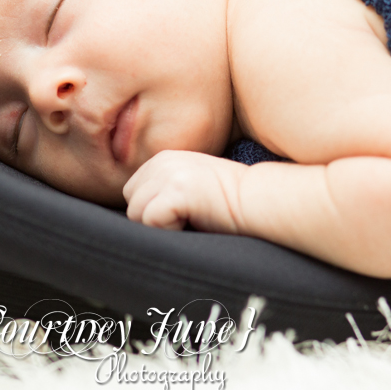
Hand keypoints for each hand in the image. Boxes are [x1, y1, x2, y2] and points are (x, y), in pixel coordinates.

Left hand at [122, 150, 247, 233]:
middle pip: (131, 204)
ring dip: (161, 227)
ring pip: (137, 215)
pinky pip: (151, 221)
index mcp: (162, 159)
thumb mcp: (189, 187)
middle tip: (186, 220)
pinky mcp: (176, 190)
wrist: (259, 199)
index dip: (152, 211)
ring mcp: (168, 174)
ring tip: (191, 220)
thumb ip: (162, 192)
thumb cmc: (228, 203)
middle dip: (152, 220)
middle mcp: (161, 162)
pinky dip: (170, 231)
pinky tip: (194, 222)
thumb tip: (136, 217)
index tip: (181, 214)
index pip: (132, 193)